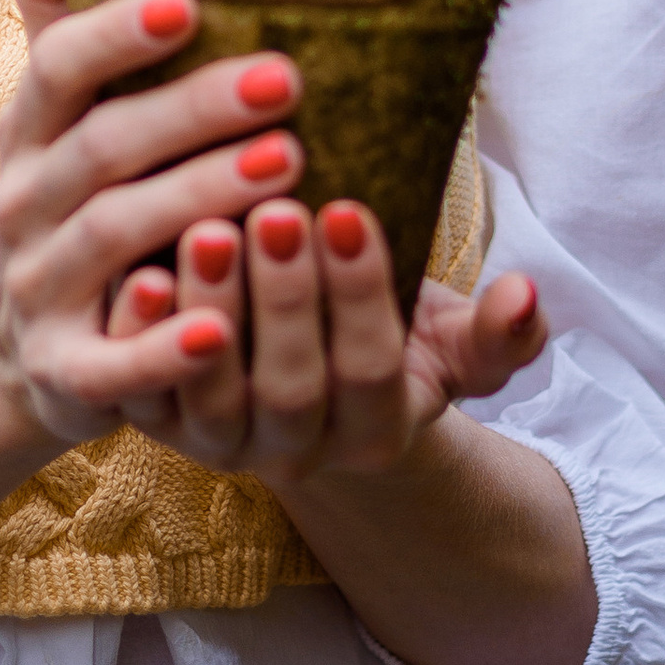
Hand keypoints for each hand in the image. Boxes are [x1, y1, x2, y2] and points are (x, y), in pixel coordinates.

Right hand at [0, 0, 327, 446]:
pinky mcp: (66, 373)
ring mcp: (42, 289)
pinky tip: (225, 330)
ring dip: (199, 202)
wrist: (30, 349)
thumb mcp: (58, 104)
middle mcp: (26, 204)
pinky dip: (163, 348)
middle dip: (194, 111)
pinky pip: (113, 365)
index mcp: (32, 130)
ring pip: (116, 240)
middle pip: (105, 149)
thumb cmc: (74, 197)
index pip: (58, 67)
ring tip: (291, 170)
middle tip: (291, 81)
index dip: (117, 34)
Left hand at [106, 209, 550, 486]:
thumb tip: (528, 295)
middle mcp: (292, 453)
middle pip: (289, 388)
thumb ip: (494, 332)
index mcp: (372, 434)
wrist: (297, 383)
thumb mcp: (444, 340)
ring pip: (209, 396)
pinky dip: (135, 336)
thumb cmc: (379, 337)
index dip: (359, 296)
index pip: (370, 370)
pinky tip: (138, 273)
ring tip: (206, 228)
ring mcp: (215, 445)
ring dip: (208, 312)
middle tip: (275, 211)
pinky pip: (138, 392)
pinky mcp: (152, 421)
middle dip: (284, 300)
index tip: (350, 210)